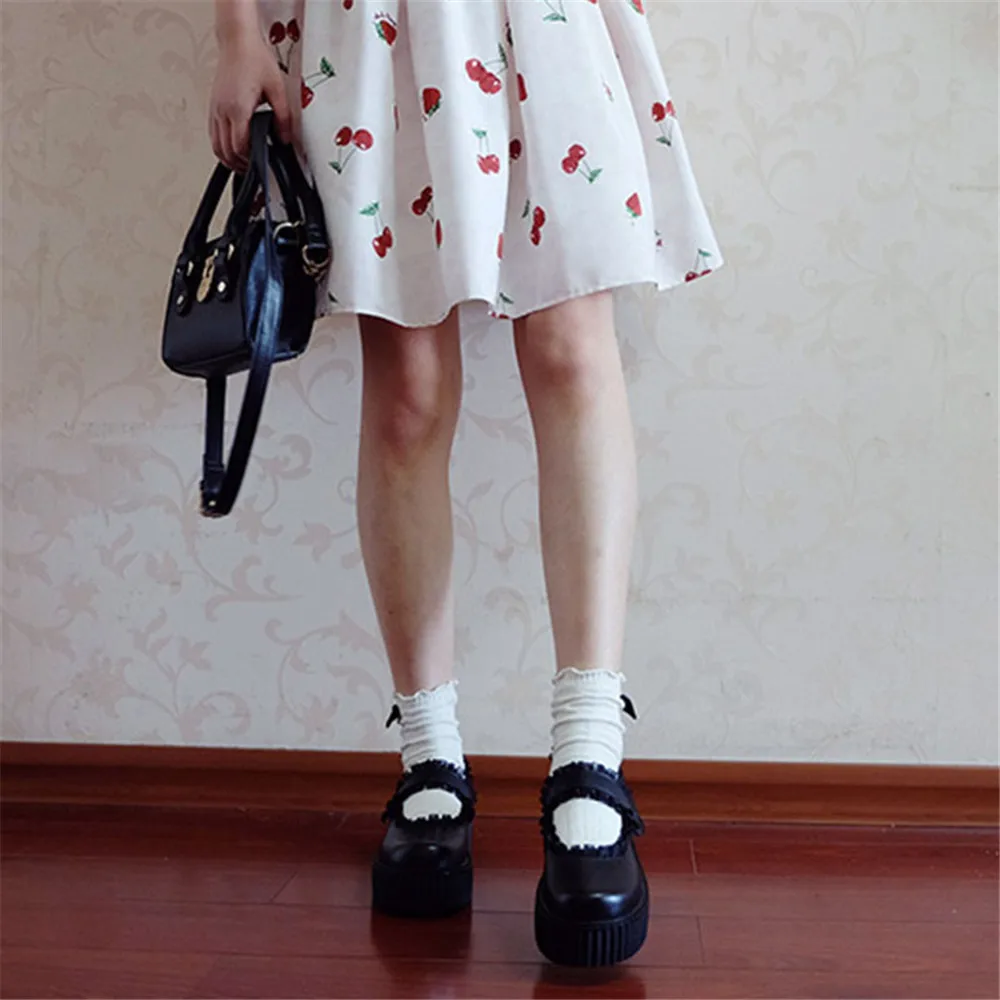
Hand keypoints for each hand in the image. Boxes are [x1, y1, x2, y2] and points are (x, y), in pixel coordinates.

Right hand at [209, 26, 291, 170]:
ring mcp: (215, 108)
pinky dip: (221, 146)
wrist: (237, 41)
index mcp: (238, 108)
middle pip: (225, 151)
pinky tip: (233, 147)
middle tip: (253, 170)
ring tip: (244, 163)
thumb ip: (283, 118)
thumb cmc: (254, 59)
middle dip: (239, 165)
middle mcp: (222, 110)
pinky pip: (213, 134)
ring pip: (216, 145)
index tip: (261, 165)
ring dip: (228, 158)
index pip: (240, 147)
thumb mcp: (277, 89)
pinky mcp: (213, 105)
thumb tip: (286, 139)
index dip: (250, 161)